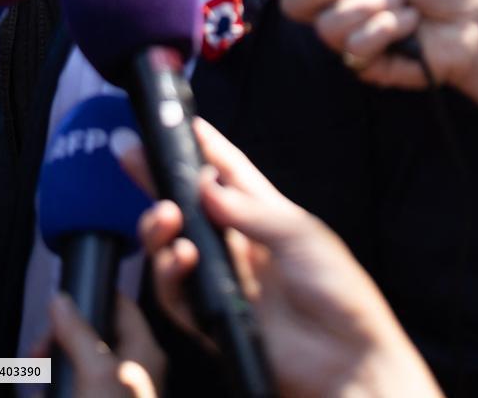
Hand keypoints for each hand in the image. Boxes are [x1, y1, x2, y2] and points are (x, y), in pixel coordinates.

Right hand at [43, 292, 165, 397]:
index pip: (122, 306)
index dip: (95, 296)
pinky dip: (58, 386)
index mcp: (143, 350)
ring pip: (81, 363)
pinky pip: (75, 386)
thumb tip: (61, 300)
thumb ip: (78, 332)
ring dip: (55, 364)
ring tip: (37, 370)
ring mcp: (117, 388)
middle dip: (63, 338)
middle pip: (95, 335)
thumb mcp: (94, 370)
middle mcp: (134, 367)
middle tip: (39, 349)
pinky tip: (42, 392)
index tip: (64, 300)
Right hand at [127, 117, 441, 397]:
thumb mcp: (300, 236)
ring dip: (159, 228)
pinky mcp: (213, 317)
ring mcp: (224, 278)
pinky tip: (180, 260)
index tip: (173, 118)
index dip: (202, 143)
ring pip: (174, 245)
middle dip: (158, 178)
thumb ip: (250, 212)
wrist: (347, 359)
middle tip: (130, 155)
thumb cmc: (338, 290)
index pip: (228, 169)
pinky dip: (169, 275)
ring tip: (165, 217)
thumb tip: (205, 185)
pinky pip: (176, 294)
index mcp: (265, 212)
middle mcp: (239, 241)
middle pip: (188, 203)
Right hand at [253, 0, 477, 98]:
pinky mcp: (366, 63)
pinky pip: (355, 48)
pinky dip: (387, 31)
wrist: (476, 22)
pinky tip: (410, 28)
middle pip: (295, 3)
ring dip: (371, 9)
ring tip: (403, 5)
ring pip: (327, 26)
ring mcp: (351, 35)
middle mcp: (341, 3)